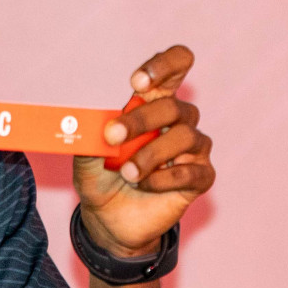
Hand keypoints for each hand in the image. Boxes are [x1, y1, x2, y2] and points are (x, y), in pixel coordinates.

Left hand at [72, 45, 214, 258]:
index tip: (137, 82)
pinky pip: (192, 171)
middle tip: (113, 135)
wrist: (109, 220)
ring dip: (151, 154)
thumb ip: (90, 137)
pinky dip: (165, 178)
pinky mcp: (201, 177)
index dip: (163, 66)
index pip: (175, 67)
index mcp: (152, 103)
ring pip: (184, 137)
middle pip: (173, 106)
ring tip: (127, 172)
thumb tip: (87, 122)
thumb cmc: (101, 178)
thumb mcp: (86, 157)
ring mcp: (193, 149)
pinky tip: (144, 185)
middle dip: (140, 120)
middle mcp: (178, 120)